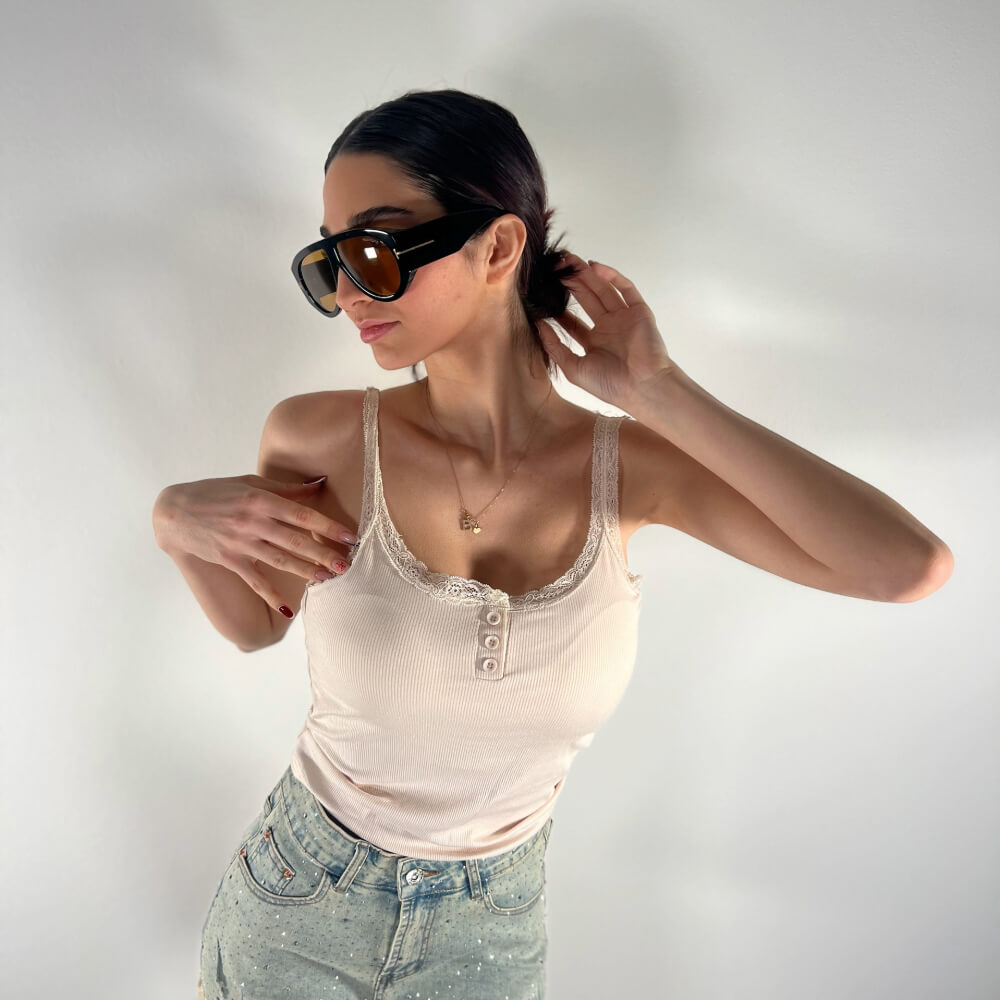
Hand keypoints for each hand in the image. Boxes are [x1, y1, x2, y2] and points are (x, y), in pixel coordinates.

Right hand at [153, 475, 357, 610]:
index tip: (350, 536)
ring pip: (280, 560)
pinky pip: (256, 581)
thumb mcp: (250, 482)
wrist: (175, 512)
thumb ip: (285, 488)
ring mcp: (242, 543)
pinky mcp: (231, 560)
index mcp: (261, 500)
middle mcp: (253, 522)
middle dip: (323, 554)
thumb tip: (318, 484)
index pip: (302, 515)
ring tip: (328, 579)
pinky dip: (272, 595)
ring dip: (306, 571)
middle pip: (296, 541)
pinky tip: (289, 608)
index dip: (328, 526)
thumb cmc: (215, 492)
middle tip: (347, 564)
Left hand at [535, 251, 675, 407]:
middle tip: (554, 268)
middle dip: (571, 283)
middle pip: (587, 300)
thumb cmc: (610, 385)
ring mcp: (624, 319)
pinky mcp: (639, 311)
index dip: (558, 308)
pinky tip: (594, 267)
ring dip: (587, 275)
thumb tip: (538, 325)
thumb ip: (555, 346)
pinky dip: (612, 276)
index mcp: (594, 344)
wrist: (642, 387)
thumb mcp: (573, 368)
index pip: (573, 321)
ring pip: (603, 290)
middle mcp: (609, 329)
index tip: (542, 295)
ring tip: (569, 261)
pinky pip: (625, 289)